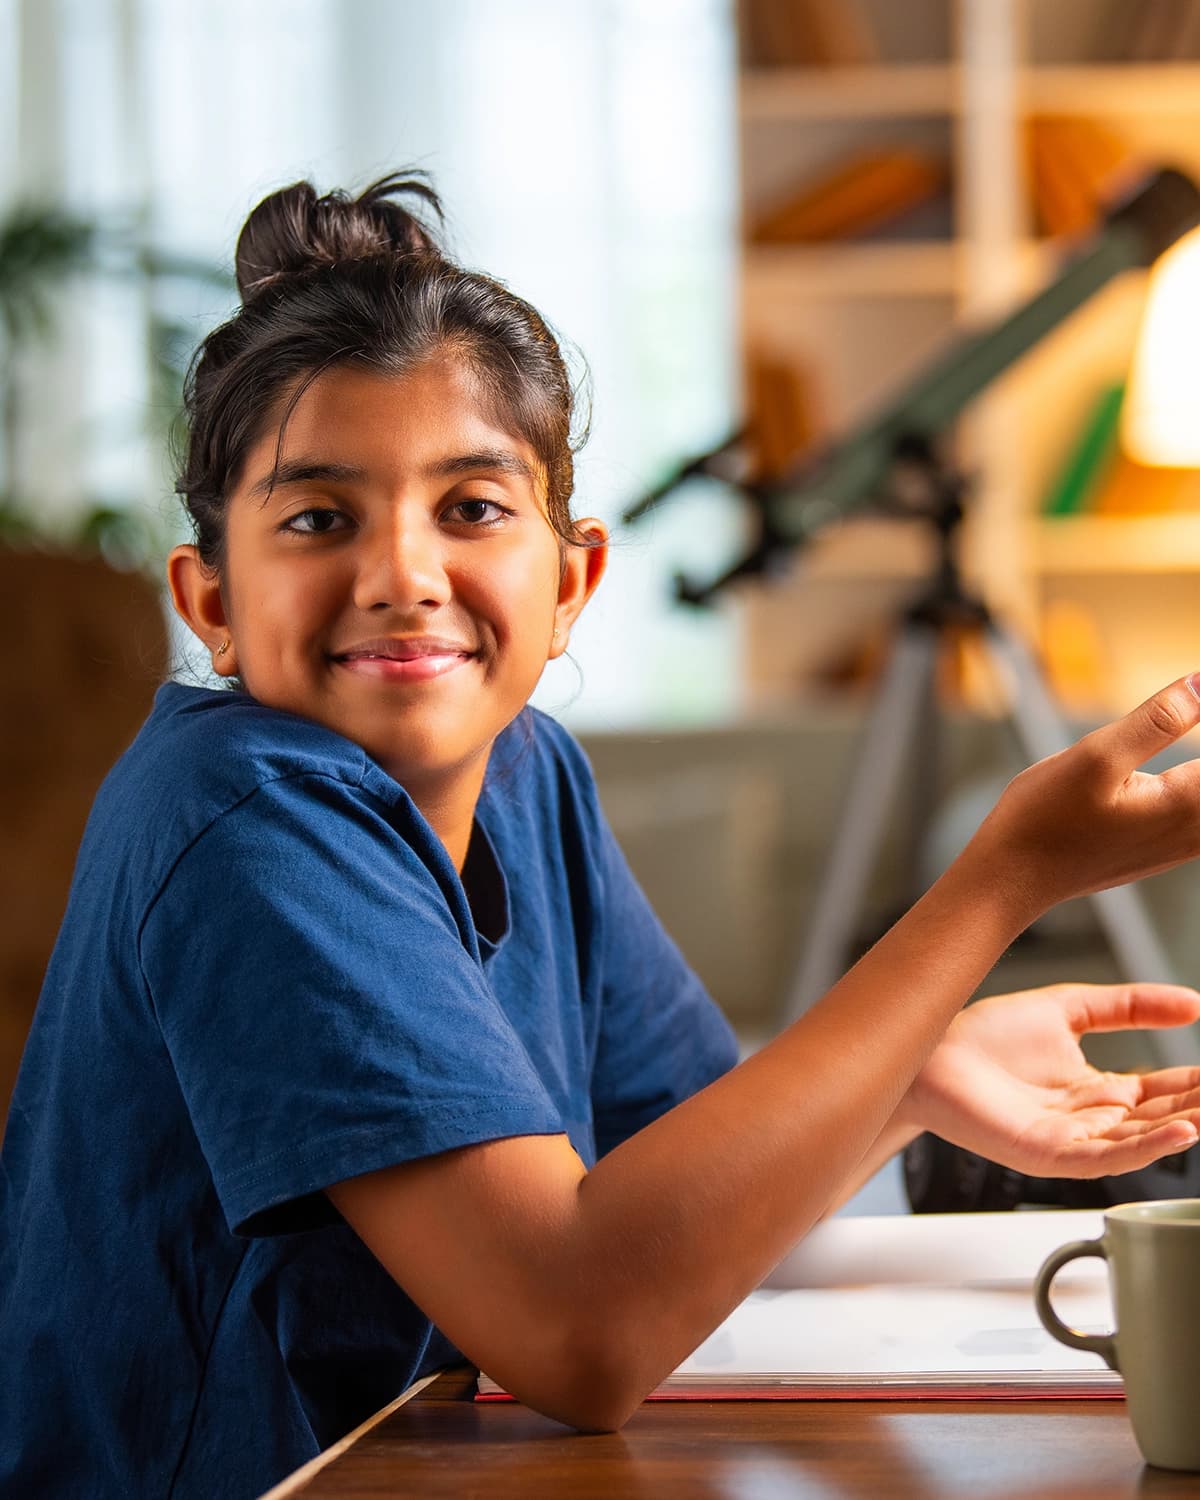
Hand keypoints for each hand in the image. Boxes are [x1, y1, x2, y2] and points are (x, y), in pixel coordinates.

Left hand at [905, 982, 1199, 1177]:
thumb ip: (1128, 1005)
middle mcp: (1090, 1119)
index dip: (1195, 1084)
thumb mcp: (1068, 1008)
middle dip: (1198, 1106)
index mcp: (1096, 1089)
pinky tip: (1180, 1132)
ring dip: (1184, 1127)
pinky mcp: (1050, 1154)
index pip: (1161, 1091)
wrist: (929, 1052)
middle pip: (1160, 1119)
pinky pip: (1108, 1157)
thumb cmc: (983, 1036)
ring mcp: (1072, 1139)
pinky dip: (1147, 1147)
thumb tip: (1191, 1001)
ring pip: (1142, 1141)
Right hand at [966, 674, 1199, 916]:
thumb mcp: (1096, 756)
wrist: (1012, 876)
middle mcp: (1196, 830)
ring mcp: (1182, 845)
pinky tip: (1186, 772)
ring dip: (1198, 770)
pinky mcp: (1164, 848)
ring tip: (1189, 719)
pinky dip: (1197, 787)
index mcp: (1188, 802)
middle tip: (1192, 702)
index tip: (1198, 691)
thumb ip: (1158, 719)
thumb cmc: (1044, 819)